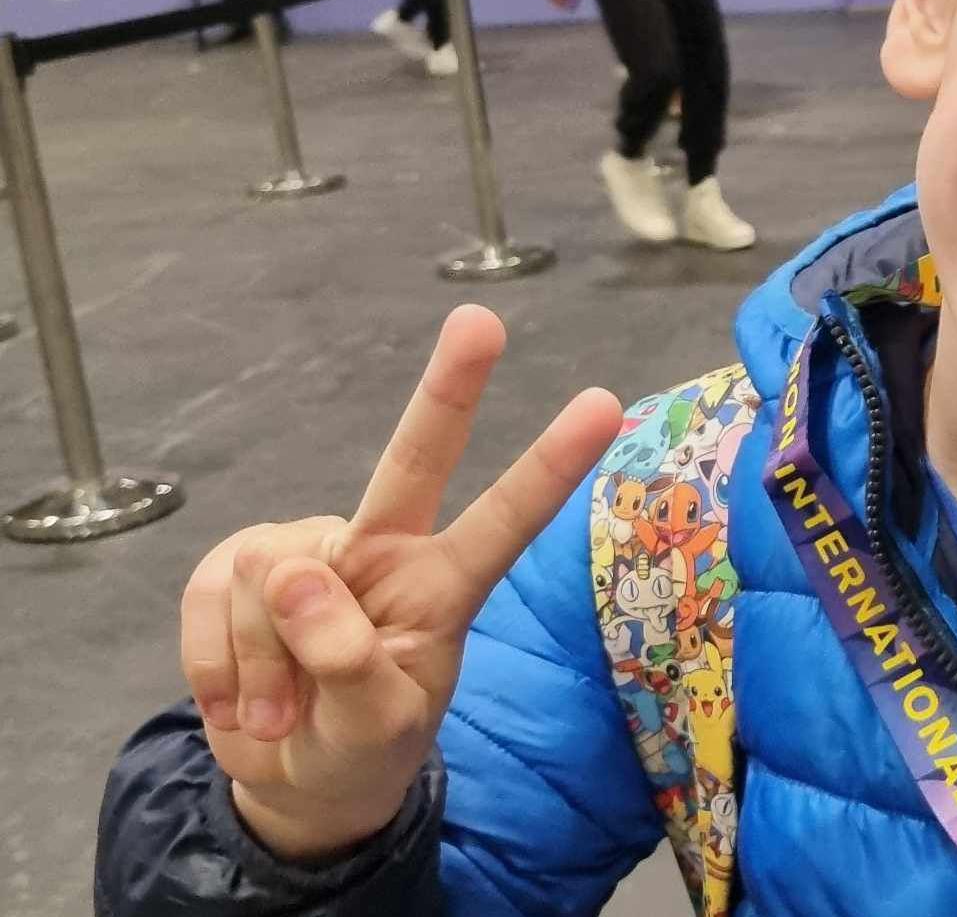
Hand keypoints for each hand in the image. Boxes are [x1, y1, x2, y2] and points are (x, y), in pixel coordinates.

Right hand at [179, 307, 621, 860]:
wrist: (291, 779)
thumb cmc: (357, 747)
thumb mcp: (370, 729)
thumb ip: (347, 662)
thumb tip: (296, 576)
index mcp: (442, 585)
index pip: (504, 520)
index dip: (549, 466)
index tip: (604, 405)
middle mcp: (382, 549)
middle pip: (413, 460)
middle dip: (449, 388)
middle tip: (482, 320)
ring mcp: (308, 552)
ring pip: (272, 580)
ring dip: (265, 665)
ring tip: (282, 710)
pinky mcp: (234, 566)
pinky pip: (210, 601)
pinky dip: (217, 669)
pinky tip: (240, 700)